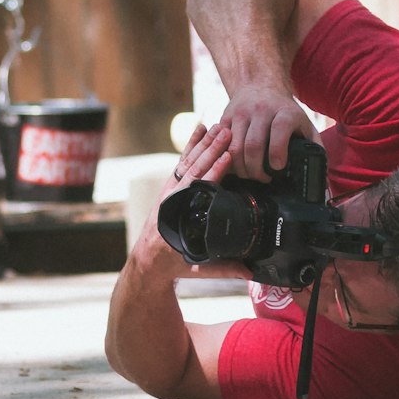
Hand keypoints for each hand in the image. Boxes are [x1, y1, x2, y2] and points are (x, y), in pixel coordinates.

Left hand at [126, 121, 249, 281]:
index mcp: (178, 217)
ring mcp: (170, 191)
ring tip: (221, 126)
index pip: (198, 190)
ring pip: (188, 162)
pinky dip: (191, 145)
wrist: (148, 261)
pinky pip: (183, 162)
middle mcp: (172, 199)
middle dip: (211, 150)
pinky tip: (201, 129)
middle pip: (194, 170)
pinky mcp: (172, 187)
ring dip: (204, 144)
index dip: (213, 173)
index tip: (228, 158)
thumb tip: (250, 272)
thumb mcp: (198, 268)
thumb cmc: (173, 264)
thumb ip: (224, 269)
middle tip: (228, 133)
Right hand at [218, 87, 318, 181]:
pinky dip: (227, 159)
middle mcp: (260, 110)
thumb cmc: (285, 111)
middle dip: (256, 170)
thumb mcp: (304, 123)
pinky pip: (222, 144)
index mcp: (284, 111)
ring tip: (249, 176)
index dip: (277, 151)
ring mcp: (240, 113)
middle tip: (263, 179)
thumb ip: (314, 147)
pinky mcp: (226, 118)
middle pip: (252, 145)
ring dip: (241, 169)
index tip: (278, 168)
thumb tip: (322, 178)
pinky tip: (236, 166)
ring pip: (234, 148)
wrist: (260, 84)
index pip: (279, 130)